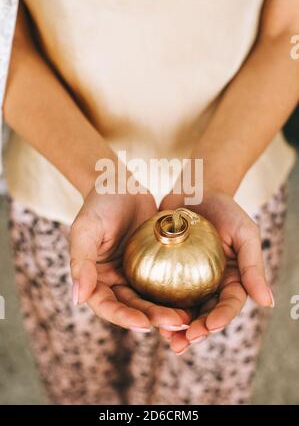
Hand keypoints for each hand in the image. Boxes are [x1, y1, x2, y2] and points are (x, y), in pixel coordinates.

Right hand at [70, 188, 190, 331]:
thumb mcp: (86, 229)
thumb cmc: (99, 203)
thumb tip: (78, 298)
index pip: (106, 305)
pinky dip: (178, 293)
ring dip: (168, 311)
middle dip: (153, 318)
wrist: (122, 184)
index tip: (144, 324)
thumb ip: (81, 262)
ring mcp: (135, 274)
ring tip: (188, 318)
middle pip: (133, 307)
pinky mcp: (154, 265)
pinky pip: (166, 282)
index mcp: (95, 279)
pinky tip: (195, 299)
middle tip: (176, 323)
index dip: (124, 318)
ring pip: (151, 299)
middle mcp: (115, 281)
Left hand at [159, 190, 273, 353]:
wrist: (195, 190)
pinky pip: (159, 292)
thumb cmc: (225, 209)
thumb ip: (253, 266)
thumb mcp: (245, 233)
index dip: (220, 318)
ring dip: (174, 328)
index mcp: (231, 280)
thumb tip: (268, 302)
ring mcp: (186, 280)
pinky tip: (145, 316)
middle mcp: (209, 285)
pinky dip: (154, 306)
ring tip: (166, 340)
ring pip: (181, 310)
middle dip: (195, 332)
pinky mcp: (164, 272)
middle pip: (204, 314)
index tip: (208, 326)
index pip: (228, 305)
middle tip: (182, 342)